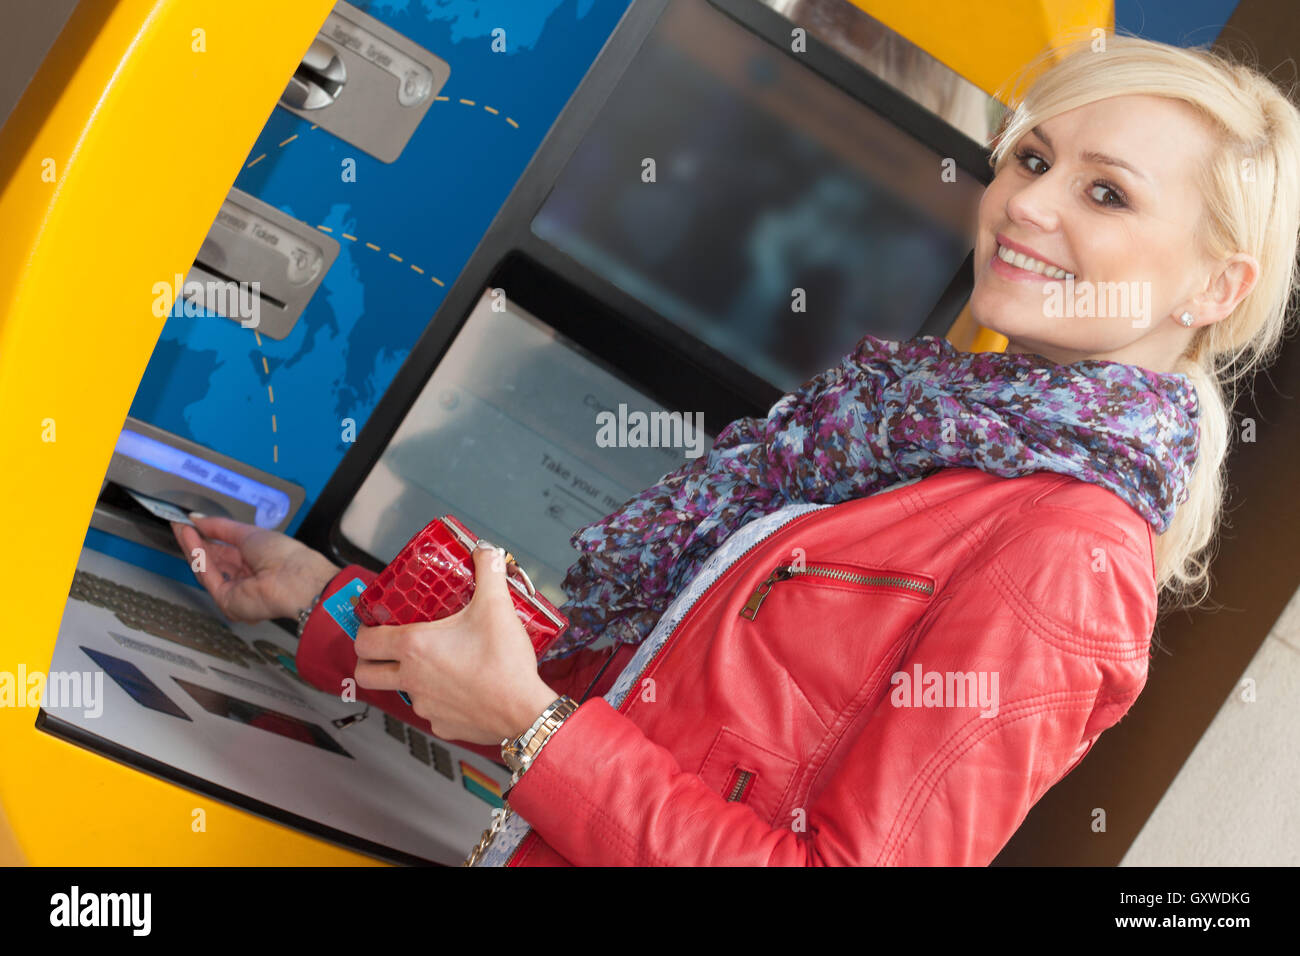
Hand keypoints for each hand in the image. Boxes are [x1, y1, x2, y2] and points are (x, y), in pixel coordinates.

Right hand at [170, 514, 339, 623]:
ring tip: (182, 528)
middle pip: (212, 560)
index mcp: (256, 562)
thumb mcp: (248, 533)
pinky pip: (208, 577)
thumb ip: (220, 527)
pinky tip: (189, 539)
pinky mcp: (227, 601)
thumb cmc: (285, 556)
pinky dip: (197, 557)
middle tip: (180, 525)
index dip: (206, 537)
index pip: (224, 551)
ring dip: (193, 547)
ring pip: (207, 569)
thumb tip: (198, 519)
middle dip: (195, 542)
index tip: (191, 524)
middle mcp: (245, 578)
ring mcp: (235, 591)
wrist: (295, 578)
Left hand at [353, 542, 557, 745]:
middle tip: (386, 649)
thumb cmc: (504, 663)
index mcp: (415, 647)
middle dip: (369, 661)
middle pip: (366, 674)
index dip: (363, 631)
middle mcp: (412, 679)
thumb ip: (489, 572)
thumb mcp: (497, 606)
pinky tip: (461, 687)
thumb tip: (485, 552)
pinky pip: (431, 710)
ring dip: (410, 678)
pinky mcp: (442, 724)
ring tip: (437, 664)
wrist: (524, 710)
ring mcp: (424, 705)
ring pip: (402, 692)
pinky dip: (439, 699)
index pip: (365, 641)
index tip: (373, 625)